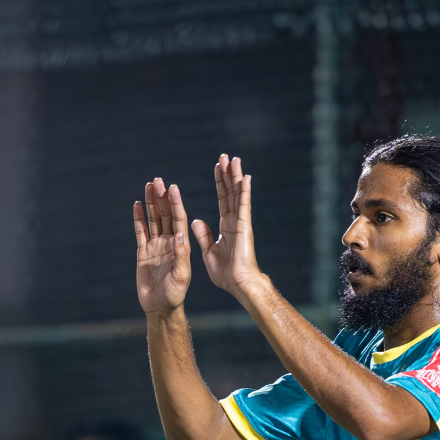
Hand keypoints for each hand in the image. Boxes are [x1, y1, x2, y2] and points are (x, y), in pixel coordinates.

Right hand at [133, 178, 192, 314]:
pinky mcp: (143, 253)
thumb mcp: (181, 275)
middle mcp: (169, 242)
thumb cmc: (175, 294)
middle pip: (165, 215)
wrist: (160, 307)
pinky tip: (138, 205)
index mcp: (181, 245)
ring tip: (149, 186)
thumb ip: (180, 255)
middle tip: (158, 180)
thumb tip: (179, 235)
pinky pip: (140, 232)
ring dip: (151, 203)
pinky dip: (138, 218)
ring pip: (153, 220)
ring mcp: (155, 246)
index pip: (178, 219)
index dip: (176, 203)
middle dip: (162, 197)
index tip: (173, 187)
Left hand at [191, 155, 263, 297]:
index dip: (220, 183)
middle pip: (229, 192)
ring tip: (233, 159)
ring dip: (235, 176)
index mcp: (225, 226)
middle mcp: (233, 221)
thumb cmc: (225, 273)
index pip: (222, 199)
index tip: (218, 168)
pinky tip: (244, 177)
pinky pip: (242, 205)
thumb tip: (195, 221)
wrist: (238, 284)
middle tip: (225, 156)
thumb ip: (203, 235)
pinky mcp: (243, 227)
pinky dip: (244, 191)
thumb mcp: (208, 252)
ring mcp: (239, 222)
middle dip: (227, 174)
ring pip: (236, 194)